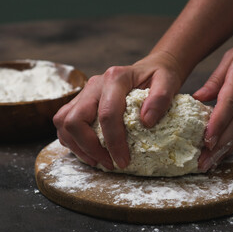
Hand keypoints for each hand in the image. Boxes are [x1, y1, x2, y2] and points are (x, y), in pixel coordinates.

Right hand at [53, 51, 184, 169]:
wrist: (151, 68)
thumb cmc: (159, 76)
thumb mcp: (168, 82)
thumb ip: (160, 99)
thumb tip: (146, 122)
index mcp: (116, 78)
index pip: (107, 114)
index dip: (113, 142)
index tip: (123, 161)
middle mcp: (95, 84)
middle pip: (75, 119)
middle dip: (89, 147)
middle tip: (109, 164)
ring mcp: (85, 92)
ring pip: (64, 121)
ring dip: (77, 146)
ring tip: (98, 161)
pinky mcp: (81, 101)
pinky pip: (64, 121)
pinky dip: (72, 140)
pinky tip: (89, 151)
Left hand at [194, 34, 232, 170]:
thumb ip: (215, 79)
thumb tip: (196, 97)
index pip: (229, 103)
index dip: (218, 122)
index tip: (206, 138)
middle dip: (218, 146)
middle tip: (202, 163)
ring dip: (224, 152)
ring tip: (207, 165)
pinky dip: (232, 147)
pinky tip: (220, 156)